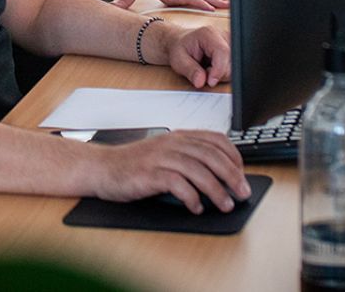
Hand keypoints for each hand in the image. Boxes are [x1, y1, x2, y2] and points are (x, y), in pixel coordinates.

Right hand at [90, 130, 249, 214]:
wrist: (101, 167)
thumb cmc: (135, 165)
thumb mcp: (165, 154)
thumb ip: (189, 159)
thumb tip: (221, 178)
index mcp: (178, 136)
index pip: (215, 139)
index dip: (233, 156)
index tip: (242, 174)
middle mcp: (172, 143)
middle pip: (211, 156)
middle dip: (232, 175)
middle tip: (243, 193)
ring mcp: (160, 157)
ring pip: (198, 170)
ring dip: (216, 190)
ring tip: (226, 205)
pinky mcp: (149, 173)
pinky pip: (177, 183)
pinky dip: (191, 197)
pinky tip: (196, 208)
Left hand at [152, 23, 229, 88]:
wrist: (181, 43)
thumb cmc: (180, 48)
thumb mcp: (179, 60)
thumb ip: (190, 70)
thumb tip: (201, 82)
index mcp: (209, 34)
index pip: (223, 52)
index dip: (219, 70)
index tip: (210, 82)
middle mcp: (223, 36)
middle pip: (231, 61)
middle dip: (218, 74)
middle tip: (203, 73)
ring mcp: (229, 43)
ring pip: (233, 67)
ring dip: (220, 74)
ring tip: (206, 69)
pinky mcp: (232, 51)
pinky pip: (232, 68)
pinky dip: (222, 73)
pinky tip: (212, 68)